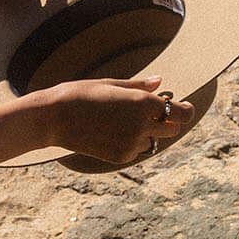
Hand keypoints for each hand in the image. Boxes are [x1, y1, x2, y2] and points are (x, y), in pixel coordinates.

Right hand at [47, 73, 194, 164]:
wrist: (53, 118)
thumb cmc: (80, 94)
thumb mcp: (110, 84)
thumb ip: (140, 86)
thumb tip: (161, 82)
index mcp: (142, 102)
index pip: (181, 113)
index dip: (185, 110)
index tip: (182, 106)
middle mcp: (141, 124)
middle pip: (172, 129)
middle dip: (167, 121)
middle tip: (153, 111)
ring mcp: (132, 143)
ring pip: (155, 141)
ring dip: (149, 132)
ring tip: (124, 120)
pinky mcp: (121, 156)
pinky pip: (138, 150)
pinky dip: (133, 142)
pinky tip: (113, 131)